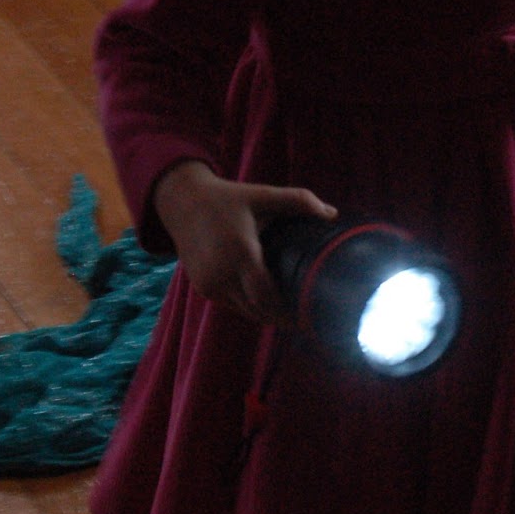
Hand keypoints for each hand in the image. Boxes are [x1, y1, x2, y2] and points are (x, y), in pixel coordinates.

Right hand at [153, 160, 337, 322]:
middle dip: (282, 318)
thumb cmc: (228, 198)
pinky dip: (250, 306)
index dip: (288, 312)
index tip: (309, 316)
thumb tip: (332, 213)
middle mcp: (222, 273)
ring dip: (267, 314)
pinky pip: (232, 304)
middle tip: (307, 318)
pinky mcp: (202, 287)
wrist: (182, 202)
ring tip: (292, 314)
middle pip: (258, 310)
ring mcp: (209, 283)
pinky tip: (268, 303)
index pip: (267, 296)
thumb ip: (299, 200)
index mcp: (240, 252)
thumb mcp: (262, 194)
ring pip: (245, 311)